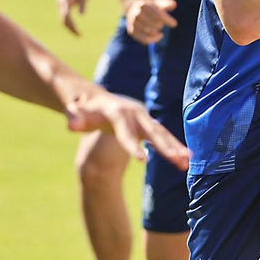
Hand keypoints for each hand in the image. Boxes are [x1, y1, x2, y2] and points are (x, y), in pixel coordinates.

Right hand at [56, 0, 92, 35]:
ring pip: (63, 20)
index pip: (66, 15)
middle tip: (80, 35)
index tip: (77, 31)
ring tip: (79, 34)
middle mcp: (60, 4)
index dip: (71, 24)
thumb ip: (83, 4)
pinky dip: (69, 24)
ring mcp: (61, 6)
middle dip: (71, 28)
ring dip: (70, 28)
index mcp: (64, 1)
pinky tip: (75, 30)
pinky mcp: (63, 8)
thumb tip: (82, 14)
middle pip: (63, 20)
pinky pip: (65, 18)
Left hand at [64, 91, 189, 169]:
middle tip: (179, 159)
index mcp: (116, 110)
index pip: (125, 130)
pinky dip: (174, 146)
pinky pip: (162, 136)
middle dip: (166, 146)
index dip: (132, 144)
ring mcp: (143, 117)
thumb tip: (71, 125)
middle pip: (151, 131)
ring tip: (188, 161)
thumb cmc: (82, 108)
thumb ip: (74, 118)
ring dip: (175, 147)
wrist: (93, 97)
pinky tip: (185, 159)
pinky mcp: (147, 124)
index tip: (142, 161)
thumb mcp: (74, 111)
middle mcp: (134, 112)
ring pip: (161, 134)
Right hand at [124, 0, 177, 44]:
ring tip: (159, 28)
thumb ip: (167, 4)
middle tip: (161, 24)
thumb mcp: (158, 2)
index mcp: (144, 5)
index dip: (167, 20)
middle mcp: (137, 14)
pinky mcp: (132, 31)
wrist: (133, 9)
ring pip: (151, 32)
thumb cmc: (150, 6)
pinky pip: (145, 39)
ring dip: (158, 32)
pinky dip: (154, 39)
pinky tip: (159, 36)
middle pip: (155, 24)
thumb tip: (174, 4)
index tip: (174, 24)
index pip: (158, 15)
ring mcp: (133, 23)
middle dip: (161, 25)